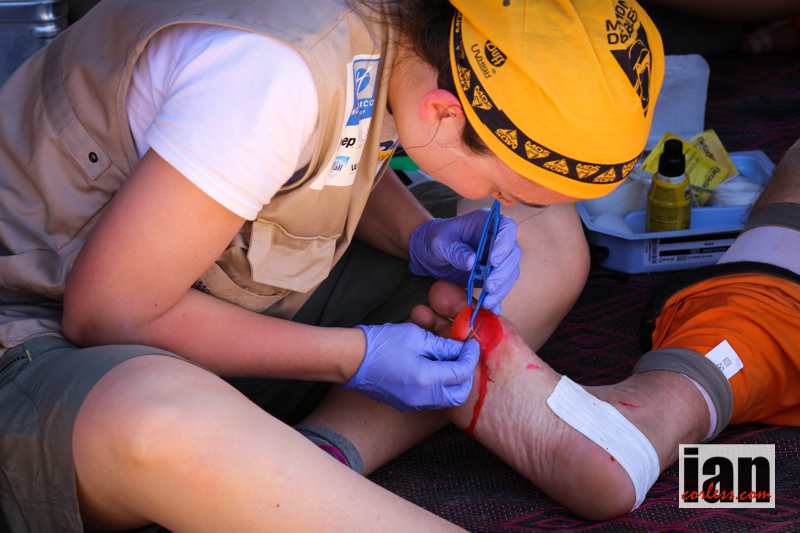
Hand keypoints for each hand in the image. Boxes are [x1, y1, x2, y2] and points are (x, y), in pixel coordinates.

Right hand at [343, 323, 479, 411]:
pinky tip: (434, 370)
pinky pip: (432, 400)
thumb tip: (460, 349)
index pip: (462, 373)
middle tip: (464, 357)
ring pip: (446, 400)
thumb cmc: (381, 343)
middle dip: (466, 375)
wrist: (351, 359)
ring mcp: (413, 405)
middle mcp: (422, 398)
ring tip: (450, 362)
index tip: (471, 343)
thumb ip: (442, 345)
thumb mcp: (416, 336)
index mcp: (426, 380)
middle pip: (459, 394)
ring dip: (453, 383)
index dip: (471, 356)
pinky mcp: (405, 405)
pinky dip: (439, 388)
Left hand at [408, 209, 521, 313]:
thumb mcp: (439, 243)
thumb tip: (472, 262)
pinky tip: (492, 309)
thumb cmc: (435, 240)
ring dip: (502, 288)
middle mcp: (497, 239)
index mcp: (487, 222)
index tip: (493, 261)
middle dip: (503, 272)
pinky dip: (498, 298)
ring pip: (510, 273)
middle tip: (489, 287)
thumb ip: (454, 250)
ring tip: (488, 301)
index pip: (506, 227)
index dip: (504, 243)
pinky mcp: (493, 275)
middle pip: (512, 254)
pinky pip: (501, 287)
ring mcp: (497, 258)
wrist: (430, 254)